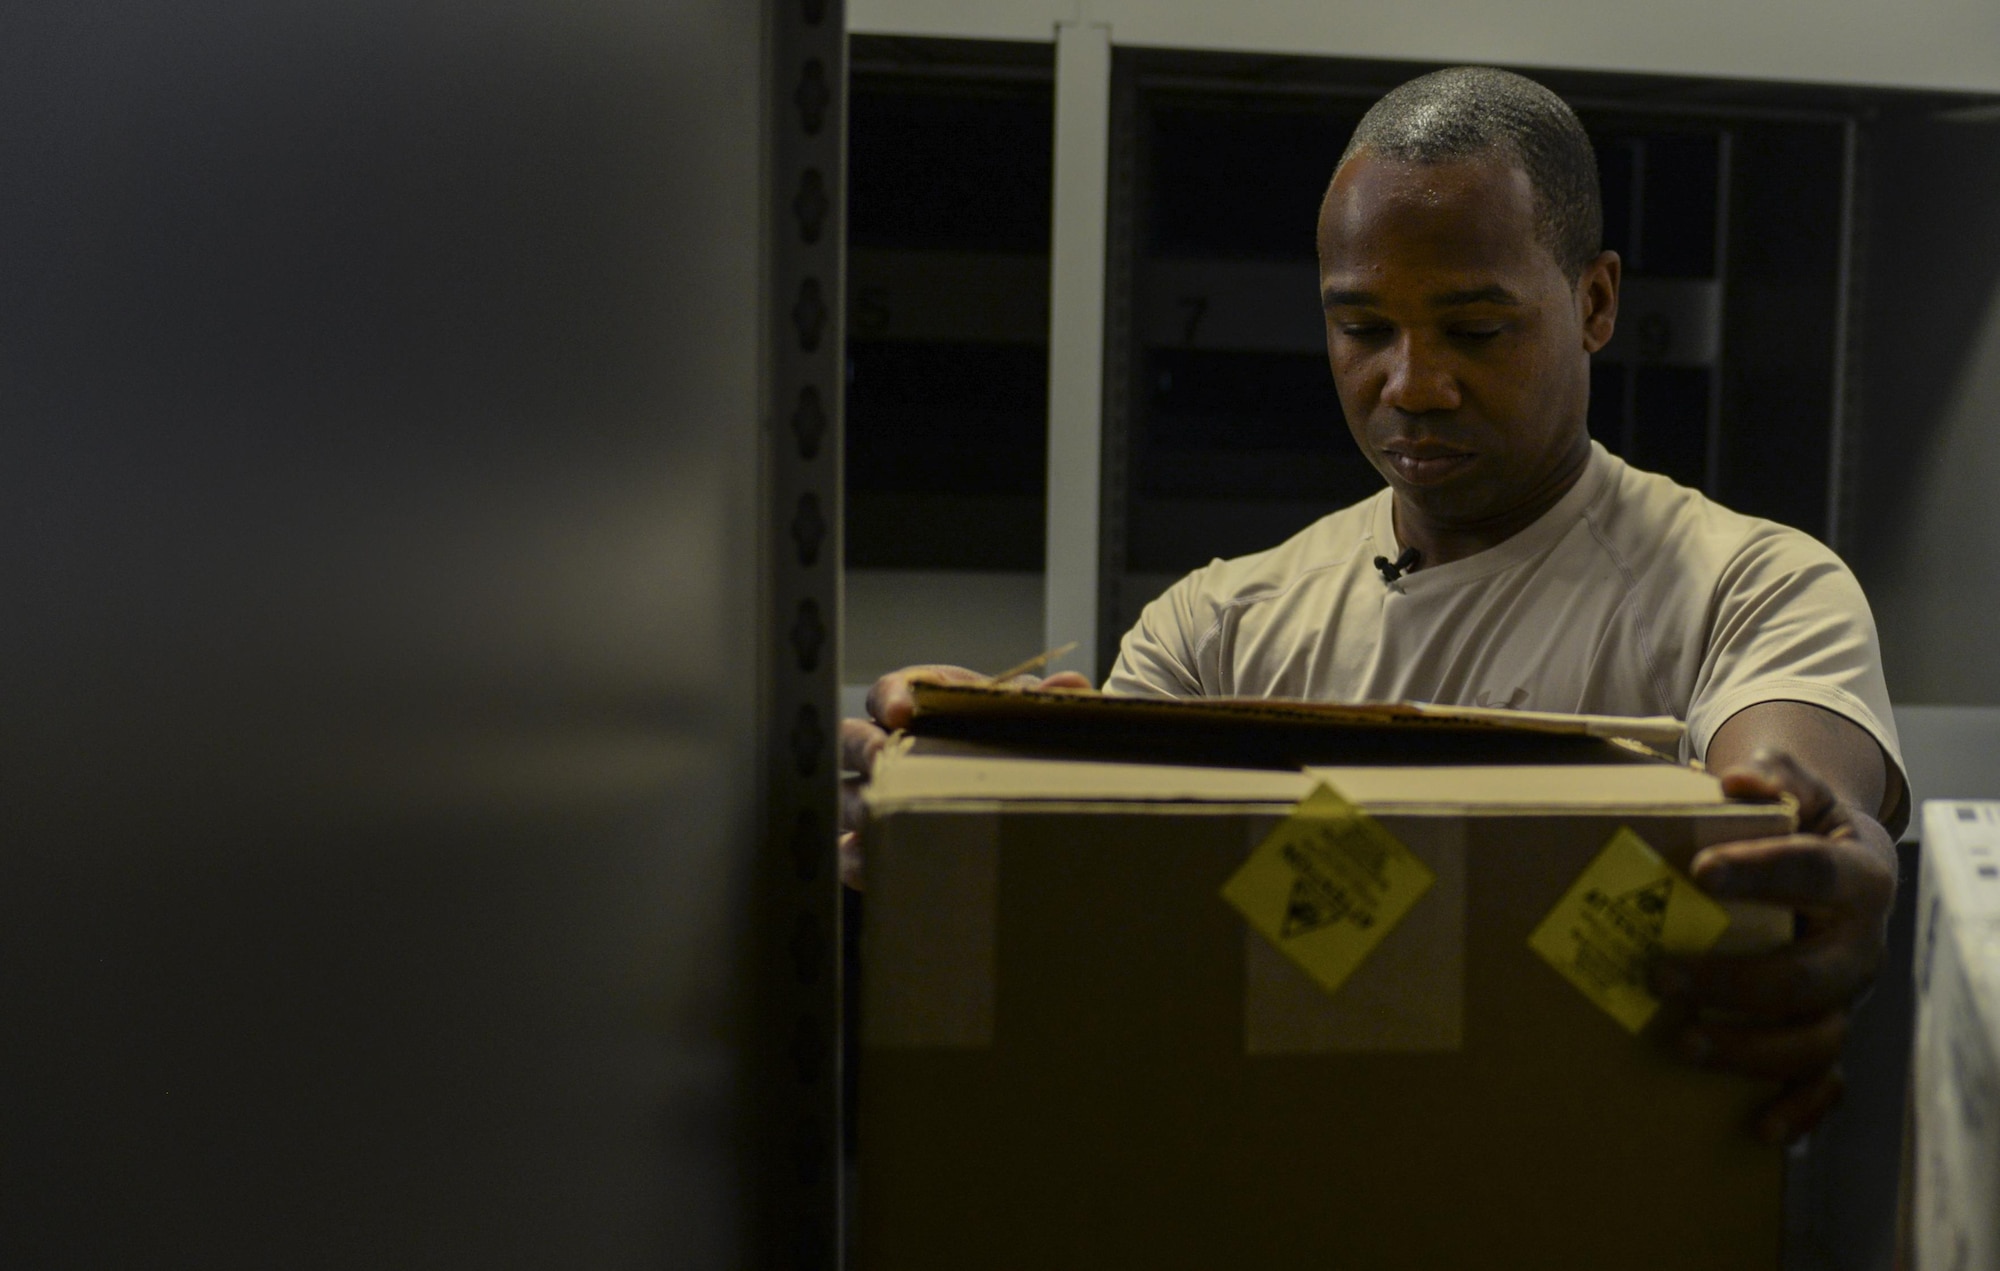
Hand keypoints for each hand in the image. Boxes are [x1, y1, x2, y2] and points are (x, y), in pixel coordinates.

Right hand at [837, 663, 1092, 889]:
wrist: (1013, 790)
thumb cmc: (1006, 742)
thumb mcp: (1026, 719)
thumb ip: (1046, 701)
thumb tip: (1066, 685)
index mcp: (921, 704)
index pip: (890, 691)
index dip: (892, 697)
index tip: (903, 711)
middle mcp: (887, 744)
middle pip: (851, 739)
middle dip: (865, 748)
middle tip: (885, 759)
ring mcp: (874, 793)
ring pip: (847, 795)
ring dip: (863, 803)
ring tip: (885, 814)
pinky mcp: (873, 842)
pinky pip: (849, 852)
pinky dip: (859, 856)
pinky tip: (878, 859)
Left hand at [1650, 748, 1896, 1143]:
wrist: (1838, 853)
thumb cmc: (1801, 819)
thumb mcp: (1796, 785)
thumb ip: (1772, 777)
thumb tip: (1737, 781)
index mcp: (1858, 875)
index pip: (1816, 873)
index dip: (1763, 872)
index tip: (1701, 870)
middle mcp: (1862, 943)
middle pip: (1813, 975)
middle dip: (1737, 982)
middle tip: (1660, 974)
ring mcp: (1849, 994)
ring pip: (1819, 1037)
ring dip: (1752, 1049)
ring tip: (1683, 1043)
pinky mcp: (1831, 1026)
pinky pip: (1829, 1080)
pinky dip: (1802, 1109)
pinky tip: (1758, 1127)